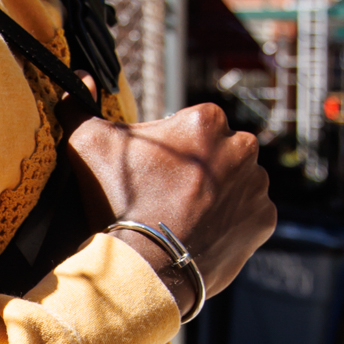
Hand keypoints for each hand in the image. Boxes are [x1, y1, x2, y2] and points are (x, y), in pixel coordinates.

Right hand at [65, 98, 275, 297]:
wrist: (146, 266)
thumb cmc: (118, 201)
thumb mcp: (87, 146)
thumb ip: (78, 106)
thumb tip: (81, 77)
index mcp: (207, 120)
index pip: (192, 127)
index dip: (170, 150)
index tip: (154, 173)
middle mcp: (242, 146)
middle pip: (220, 152)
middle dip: (200, 169)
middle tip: (169, 196)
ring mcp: (257, 186)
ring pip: (238, 182)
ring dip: (219, 194)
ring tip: (186, 218)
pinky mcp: (265, 220)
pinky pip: (250, 216)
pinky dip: (232, 224)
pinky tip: (203, 234)